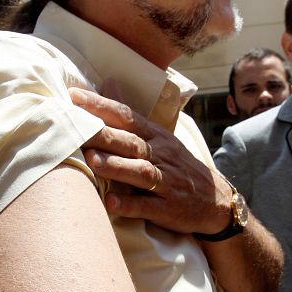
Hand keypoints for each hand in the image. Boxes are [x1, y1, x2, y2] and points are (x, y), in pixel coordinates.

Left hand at [70, 87, 232, 235]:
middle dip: (103, 135)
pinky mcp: (169, 209)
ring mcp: (166, 183)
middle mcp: (162, 156)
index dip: (101, 106)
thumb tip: (107, 83)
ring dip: (116, 166)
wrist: (217, 201)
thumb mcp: (160, 137)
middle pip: (131, 142)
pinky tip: (111, 202)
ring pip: (141, 172)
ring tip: (92, 161)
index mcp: (157, 136)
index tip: (74, 96)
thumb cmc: (178, 167)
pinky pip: (148, 206)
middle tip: (76, 129)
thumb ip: (130, 115)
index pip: (127, 116)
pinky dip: (130, 204)